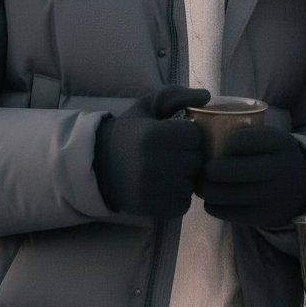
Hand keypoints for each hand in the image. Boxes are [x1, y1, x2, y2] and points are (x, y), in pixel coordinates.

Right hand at [93, 87, 209, 218]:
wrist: (98, 166)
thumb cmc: (130, 133)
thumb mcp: (148, 106)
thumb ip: (176, 95)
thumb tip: (206, 96)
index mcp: (153, 135)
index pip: (195, 135)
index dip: (188, 134)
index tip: (176, 135)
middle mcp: (154, 164)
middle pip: (196, 160)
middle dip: (189, 155)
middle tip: (173, 153)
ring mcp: (154, 190)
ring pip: (192, 183)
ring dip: (186, 177)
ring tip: (168, 170)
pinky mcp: (154, 210)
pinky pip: (184, 204)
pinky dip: (179, 197)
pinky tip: (165, 187)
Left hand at [199, 125, 305, 226]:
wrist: (300, 187)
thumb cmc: (272, 156)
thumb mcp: (269, 138)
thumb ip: (245, 133)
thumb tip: (202, 131)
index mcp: (279, 143)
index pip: (243, 140)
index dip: (226, 142)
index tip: (217, 142)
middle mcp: (278, 169)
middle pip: (232, 170)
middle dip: (210, 169)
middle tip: (202, 167)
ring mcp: (272, 195)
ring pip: (228, 195)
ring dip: (207, 190)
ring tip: (201, 184)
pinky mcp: (263, 216)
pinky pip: (229, 213)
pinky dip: (214, 206)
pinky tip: (211, 200)